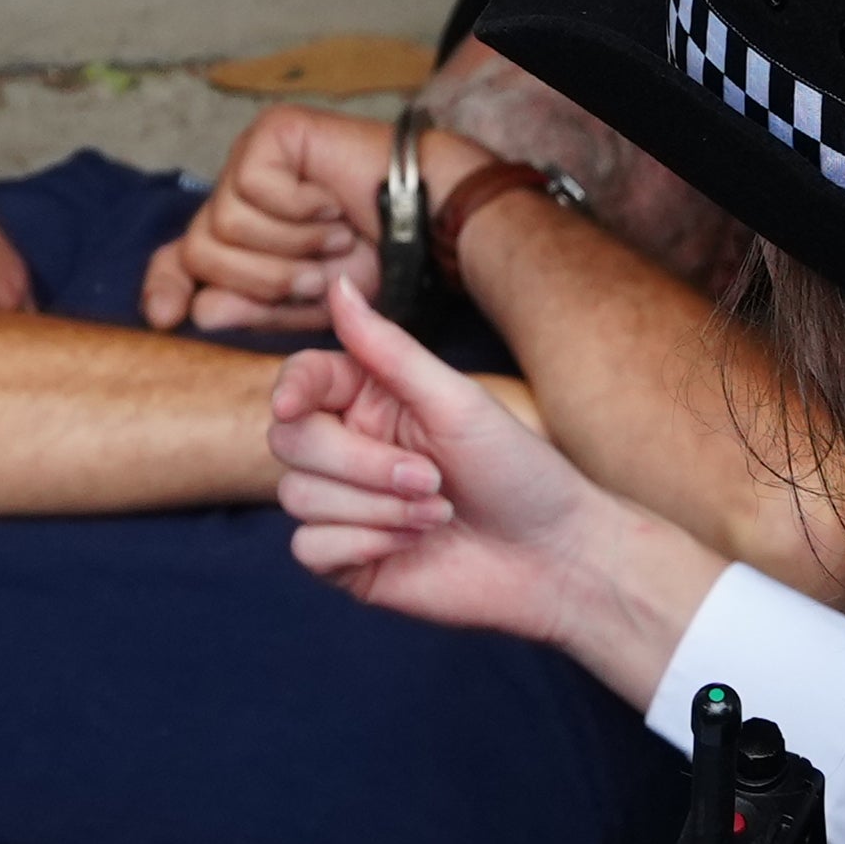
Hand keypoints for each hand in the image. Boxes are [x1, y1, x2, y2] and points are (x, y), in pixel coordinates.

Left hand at [143, 98, 396, 336]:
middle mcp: (237, 196)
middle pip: (200, 251)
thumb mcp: (306, 304)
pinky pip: (254, 187)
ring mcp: (250, 160)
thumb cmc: (373, 259)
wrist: (426, 223)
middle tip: (316, 277)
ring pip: (224, 223)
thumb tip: (198, 312)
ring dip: (289, 246)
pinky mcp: (271, 133)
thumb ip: (251, 309)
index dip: (164, 287)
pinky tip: (330, 202)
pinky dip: (300, 208)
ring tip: (332, 236)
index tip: (165, 319)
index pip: (177, 260)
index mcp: (239, 240)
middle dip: (260, 280)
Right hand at [271, 266, 721, 711]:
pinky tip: (412, 544)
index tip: (294, 406)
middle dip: (360, 463)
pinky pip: (308, 548)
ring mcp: (344, 506)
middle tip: (432, 478)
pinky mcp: (348, 558)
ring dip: (376, 509)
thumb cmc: (517, 470)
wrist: (554, 556)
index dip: (290, 389)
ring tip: (437, 515)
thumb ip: (388, 348)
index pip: (302, 380)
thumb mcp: (456, 401)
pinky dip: (362, 544)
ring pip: (297, 496)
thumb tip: (338, 285)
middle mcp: (350, 448)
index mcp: (371, 400)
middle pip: (291, 441)